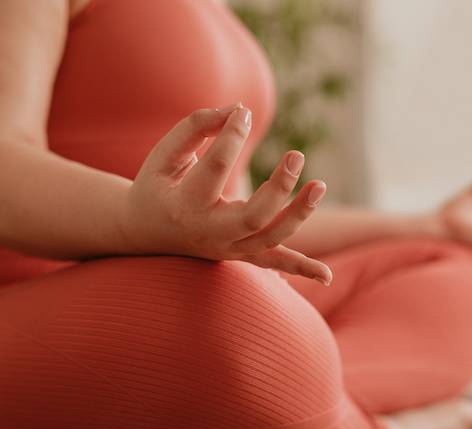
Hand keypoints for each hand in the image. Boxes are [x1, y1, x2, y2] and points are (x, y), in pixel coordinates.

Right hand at [123, 103, 331, 284]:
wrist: (143, 232)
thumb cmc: (157, 185)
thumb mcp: (165, 153)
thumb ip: (197, 126)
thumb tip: (240, 110)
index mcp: (184, 206)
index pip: (216, 167)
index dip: (233, 134)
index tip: (242, 113)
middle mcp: (208, 233)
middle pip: (252, 216)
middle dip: (279, 187)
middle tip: (296, 155)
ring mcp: (227, 249)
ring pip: (270, 240)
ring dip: (299, 215)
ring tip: (320, 185)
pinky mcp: (240, 254)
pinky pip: (273, 264)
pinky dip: (301, 269)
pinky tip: (327, 276)